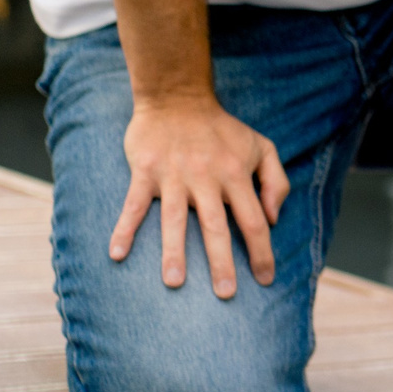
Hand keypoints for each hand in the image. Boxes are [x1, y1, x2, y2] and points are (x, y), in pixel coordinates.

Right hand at [111, 95, 291, 298]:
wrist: (178, 97)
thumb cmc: (223, 130)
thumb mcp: (262, 147)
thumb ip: (275, 182)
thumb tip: (274, 220)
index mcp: (236, 175)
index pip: (254, 221)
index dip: (262, 252)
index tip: (265, 279)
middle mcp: (206, 178)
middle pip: (216, 227)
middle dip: (222, 262)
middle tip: (225, 294)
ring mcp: (174, 176)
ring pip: (174, 220)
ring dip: (173, 252)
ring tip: (174, 282)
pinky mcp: (145, 172)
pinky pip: (133, 205)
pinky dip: (124, 229)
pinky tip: (116, 254)